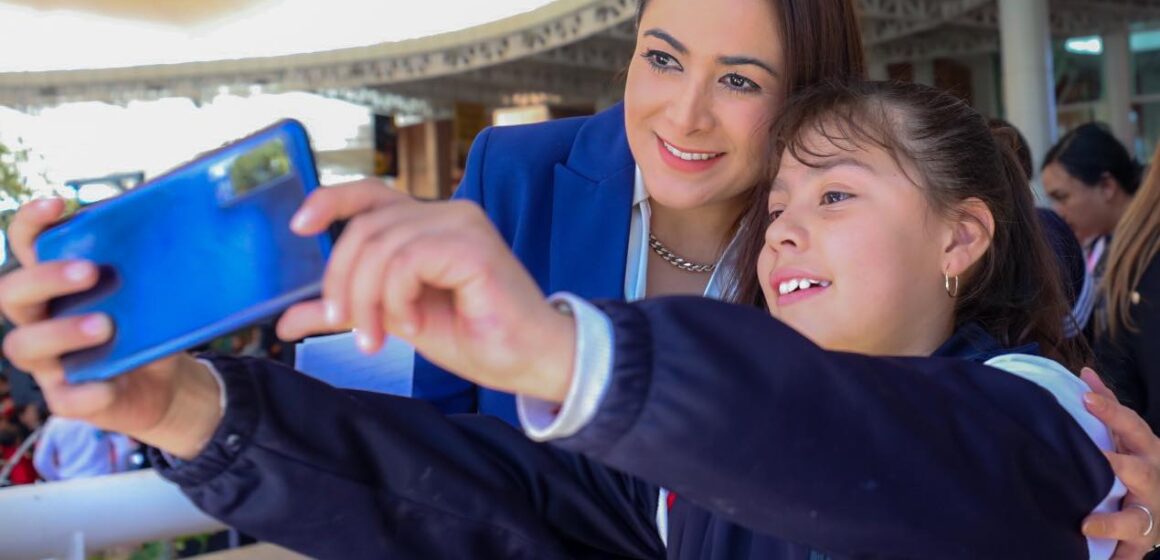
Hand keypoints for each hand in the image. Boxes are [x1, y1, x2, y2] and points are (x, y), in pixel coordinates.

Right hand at [0, 199, 220, 458]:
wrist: (167, 383)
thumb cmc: (147, 324)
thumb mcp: (151, 291)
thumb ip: (150, 263)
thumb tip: (182, 222)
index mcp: (54, 284)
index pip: (26, 245)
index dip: (32, 222)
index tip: (59, 203)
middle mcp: (39, 319)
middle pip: (12, 293)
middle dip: (46, 278)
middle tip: (91, 270)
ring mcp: (49, 362)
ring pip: (25, 346)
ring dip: (62, 331)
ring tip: (106, 325)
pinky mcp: (68, 399)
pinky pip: (65, 399)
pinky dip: (85, 392)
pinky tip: (107, 384)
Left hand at [278, 183, 575, 402]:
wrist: (530, 360)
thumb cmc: (475, 336)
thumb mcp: (396, 320)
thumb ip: (349, 309)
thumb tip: (286, 320)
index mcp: (428, 223)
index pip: (369, 194)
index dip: (329, 201)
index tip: (299, 228)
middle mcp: (446, 213)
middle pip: (364, 227)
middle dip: (342, 282)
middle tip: (345, 328)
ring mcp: (462, 225)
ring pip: (382, 247)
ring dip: (367, 300)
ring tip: (377, 339)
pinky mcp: (473, 248)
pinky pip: (408, 262)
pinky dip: (397, 298)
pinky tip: (412, 326)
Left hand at [1081, 367, 1159, 558]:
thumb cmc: (1139, 463)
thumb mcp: (1130, 436)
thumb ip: (1108, 405)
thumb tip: (1085, 374)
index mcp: (1146, 449)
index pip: (1131, 426)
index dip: (1111, 411)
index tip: (1086, 398)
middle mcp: (1151, 479)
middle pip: (1138, 471)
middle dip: (1117, 466)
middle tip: (1097, 461)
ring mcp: (1150, 512)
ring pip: (1137, 518)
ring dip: (1114, 522)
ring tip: (1087, 524)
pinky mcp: (1143, 541)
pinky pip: (1131, 553)